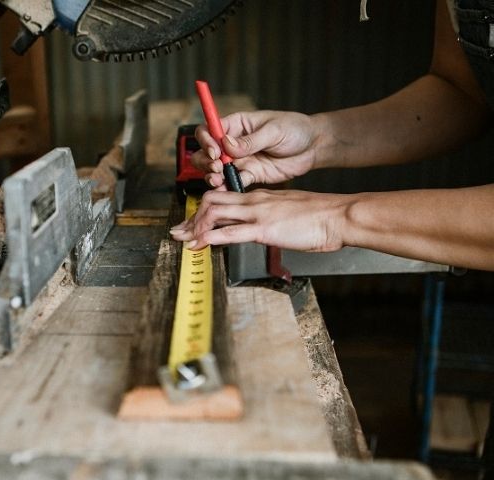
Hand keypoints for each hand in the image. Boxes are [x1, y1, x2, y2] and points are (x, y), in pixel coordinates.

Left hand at [170, 188, 351, 251]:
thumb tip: (261, 229)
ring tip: (182, 240)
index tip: (193, 224)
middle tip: (178, 232)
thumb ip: (271, 218)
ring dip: (194, 227)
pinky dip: (211, 237)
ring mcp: (258, 213)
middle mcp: (254, 201)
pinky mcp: (264, 229)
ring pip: (215, 213)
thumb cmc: (320, 216)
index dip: (203, 211)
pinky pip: (231, 231)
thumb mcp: (289, 212)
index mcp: (260, 197)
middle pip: (211, 202)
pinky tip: (200, 244)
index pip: (223, 198)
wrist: (338, 216)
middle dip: (191, 218)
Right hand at [192, 111, 318, 189]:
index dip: (206, 141)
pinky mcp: (250, 175)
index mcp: (237, 125)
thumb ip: (250, 140)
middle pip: (207, 152)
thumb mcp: (274, 130)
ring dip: (213, 177)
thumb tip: (226, 144)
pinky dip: (227, 188)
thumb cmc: (295, 129)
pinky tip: (226, 191)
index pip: (210, 130)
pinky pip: (233, 183)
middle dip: (206, 162)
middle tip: (216, 168)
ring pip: (216, 170)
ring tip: (218, 181)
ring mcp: (241, 160)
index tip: (215, 152)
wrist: (313, 147)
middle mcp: (234, 143)